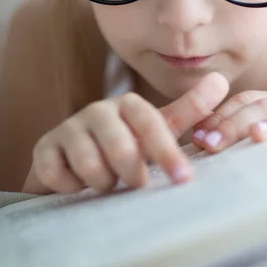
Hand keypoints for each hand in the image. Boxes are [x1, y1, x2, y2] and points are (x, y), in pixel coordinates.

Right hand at [23, 72, 228, 194]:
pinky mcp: (45, 148)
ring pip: (90, 165)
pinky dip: (73, 187)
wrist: (77, 159)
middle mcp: (98, 110)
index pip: (151, 123)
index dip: (167, 151)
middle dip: (132, 173)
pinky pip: (60, 174)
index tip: (184, 179)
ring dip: (103, 182)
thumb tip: (221, 80)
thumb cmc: (127, 144)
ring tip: (107, 181)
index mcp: (128, 105)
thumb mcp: (159, 129)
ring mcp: (69, 128)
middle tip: (137, 183)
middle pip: (120, 147)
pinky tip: (78, 183)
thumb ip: (189, 109)